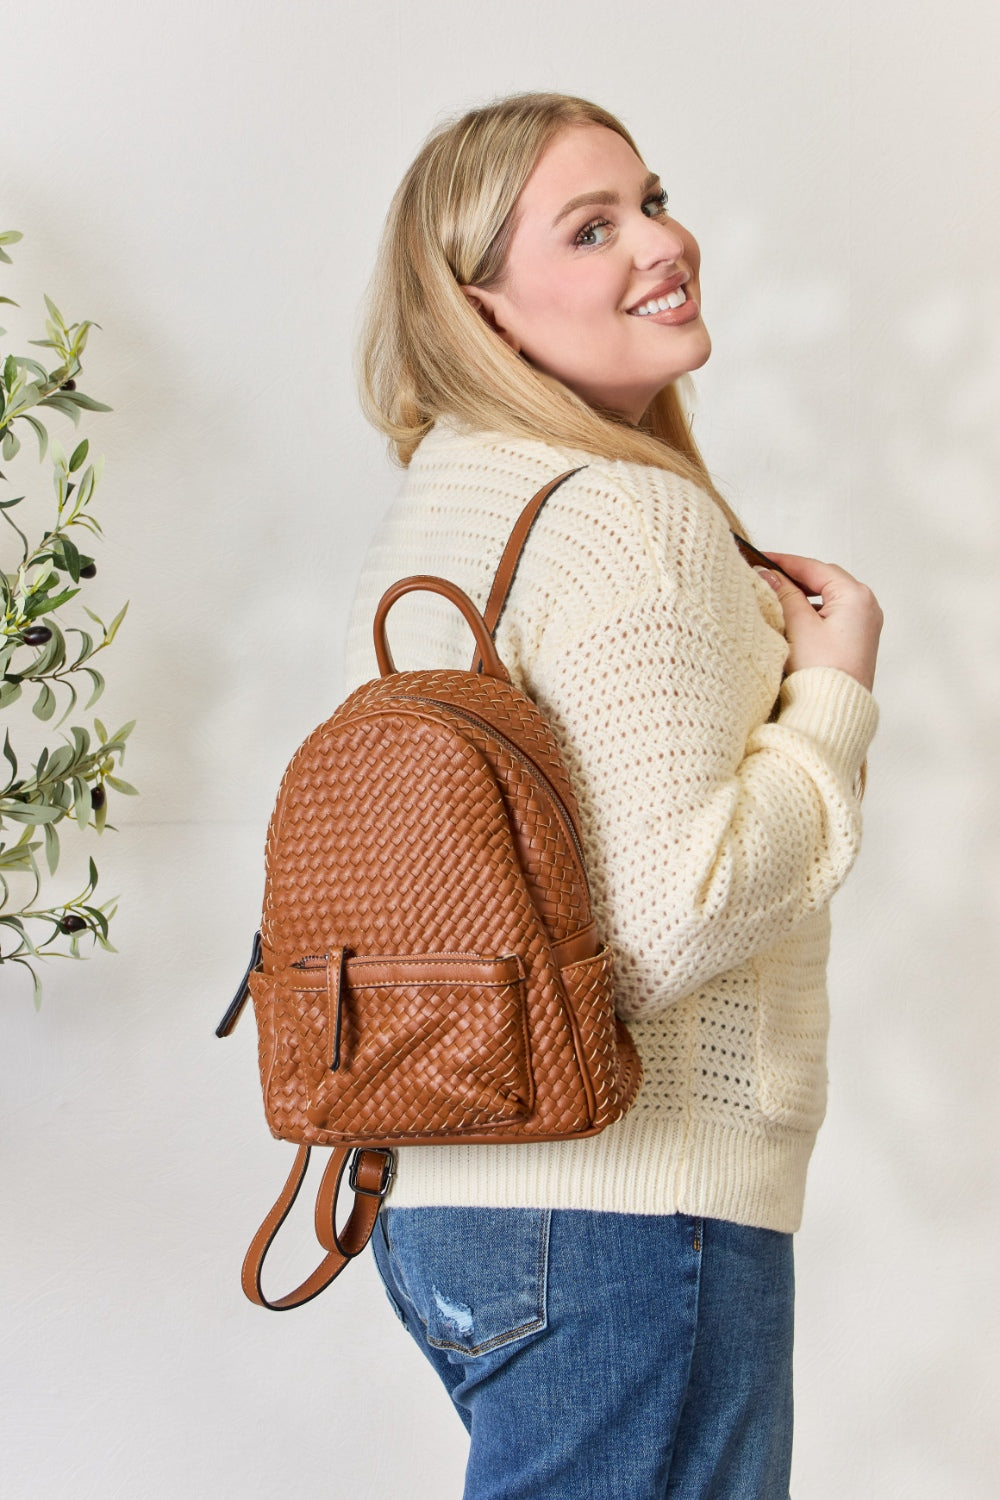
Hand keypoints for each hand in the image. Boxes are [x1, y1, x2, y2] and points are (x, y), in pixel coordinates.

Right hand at [756, 553, 882, 691]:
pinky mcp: (857, 640)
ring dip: (803, 595)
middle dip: (794, 577)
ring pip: (828, 597)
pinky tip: (793, 616)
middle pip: (824, 579)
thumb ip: (784, 594)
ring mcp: (864, 624)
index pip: (815, 568)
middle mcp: (866, 606)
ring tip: (775, 596)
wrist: (836, 710)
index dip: (785, 562)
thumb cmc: (823, 672)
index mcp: (856, 596)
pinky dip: (813, 611)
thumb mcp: (799, 626)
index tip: (761, 558)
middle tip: (765, 576)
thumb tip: (769, 575)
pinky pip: (833, 614)